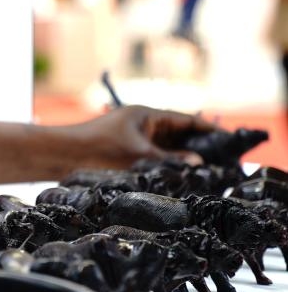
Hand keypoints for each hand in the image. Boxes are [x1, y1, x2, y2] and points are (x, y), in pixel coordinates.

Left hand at [72, 104, 213, 168]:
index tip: (229, 138)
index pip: (185, 119)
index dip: (207, 128)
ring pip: (166, 146)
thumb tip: (199, 163)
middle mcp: (142, 123)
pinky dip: (167, 163)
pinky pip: (153, 156)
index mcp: (146, 114)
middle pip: (177, 133)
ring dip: (183, 157)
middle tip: (223, 160)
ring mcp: (133, 137)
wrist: (61, 155)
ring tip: (207, 171)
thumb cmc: (97, 150)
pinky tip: (178, 176)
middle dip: (199, 145)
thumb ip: (170, 159)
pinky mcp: (124, 151)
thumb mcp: (139, 155)